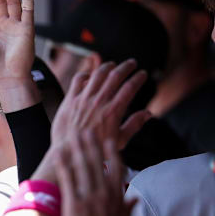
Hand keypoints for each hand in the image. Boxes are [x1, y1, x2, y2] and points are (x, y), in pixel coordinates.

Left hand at [32, 59, 150, 182]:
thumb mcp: (119, 141)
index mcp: (113, 111)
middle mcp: (99, 101)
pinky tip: (89, 75)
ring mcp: (83, 99)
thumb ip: (134, 125)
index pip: (130, 87)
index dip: (138, 78)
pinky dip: (85, 74)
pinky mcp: (70, 99)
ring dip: (107, 66)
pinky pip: (78, 79)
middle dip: (126, 67)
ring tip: (112, 64)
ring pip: (98, 74)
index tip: (143, 74)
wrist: (68, 152)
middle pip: (116, 76)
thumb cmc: (94, 150)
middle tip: (132, 63)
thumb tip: (148, 113)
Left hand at [54, 132, 133, 215]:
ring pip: (82, 167)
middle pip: (97, 163)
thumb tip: (134, 198)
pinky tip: (58, 154)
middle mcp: (103, 193)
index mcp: (116, 197)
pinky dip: (63, 165)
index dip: (112, 152)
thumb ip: (129, 208)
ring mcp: (88, 197)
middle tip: (87, 129)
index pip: (116, 169)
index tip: (108, 138)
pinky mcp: (73, 203)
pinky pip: (67, 179)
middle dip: (91, 144)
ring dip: (76, 149)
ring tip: (72, 135)